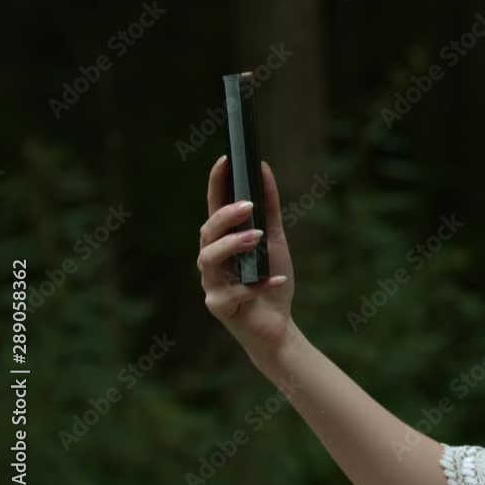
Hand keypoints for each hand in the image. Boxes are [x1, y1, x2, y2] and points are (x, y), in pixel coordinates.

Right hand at [197, 156, 295, 359]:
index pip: (214, 207)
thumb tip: (263, 169)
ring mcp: (211, 284)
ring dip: (233, 246)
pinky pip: (233, 293)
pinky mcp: (219, 307)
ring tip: (258, 238)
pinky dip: (258, 284)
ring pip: (209, 260)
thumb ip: (269, 207)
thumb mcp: (275, 239)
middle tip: (248, 206)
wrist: (278, 325)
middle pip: (207, 233)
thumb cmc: (270, 279)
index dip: (215, 183)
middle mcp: (211, 260)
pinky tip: (275, 279)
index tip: (225, 159)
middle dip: (225, 217)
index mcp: (222, 241)